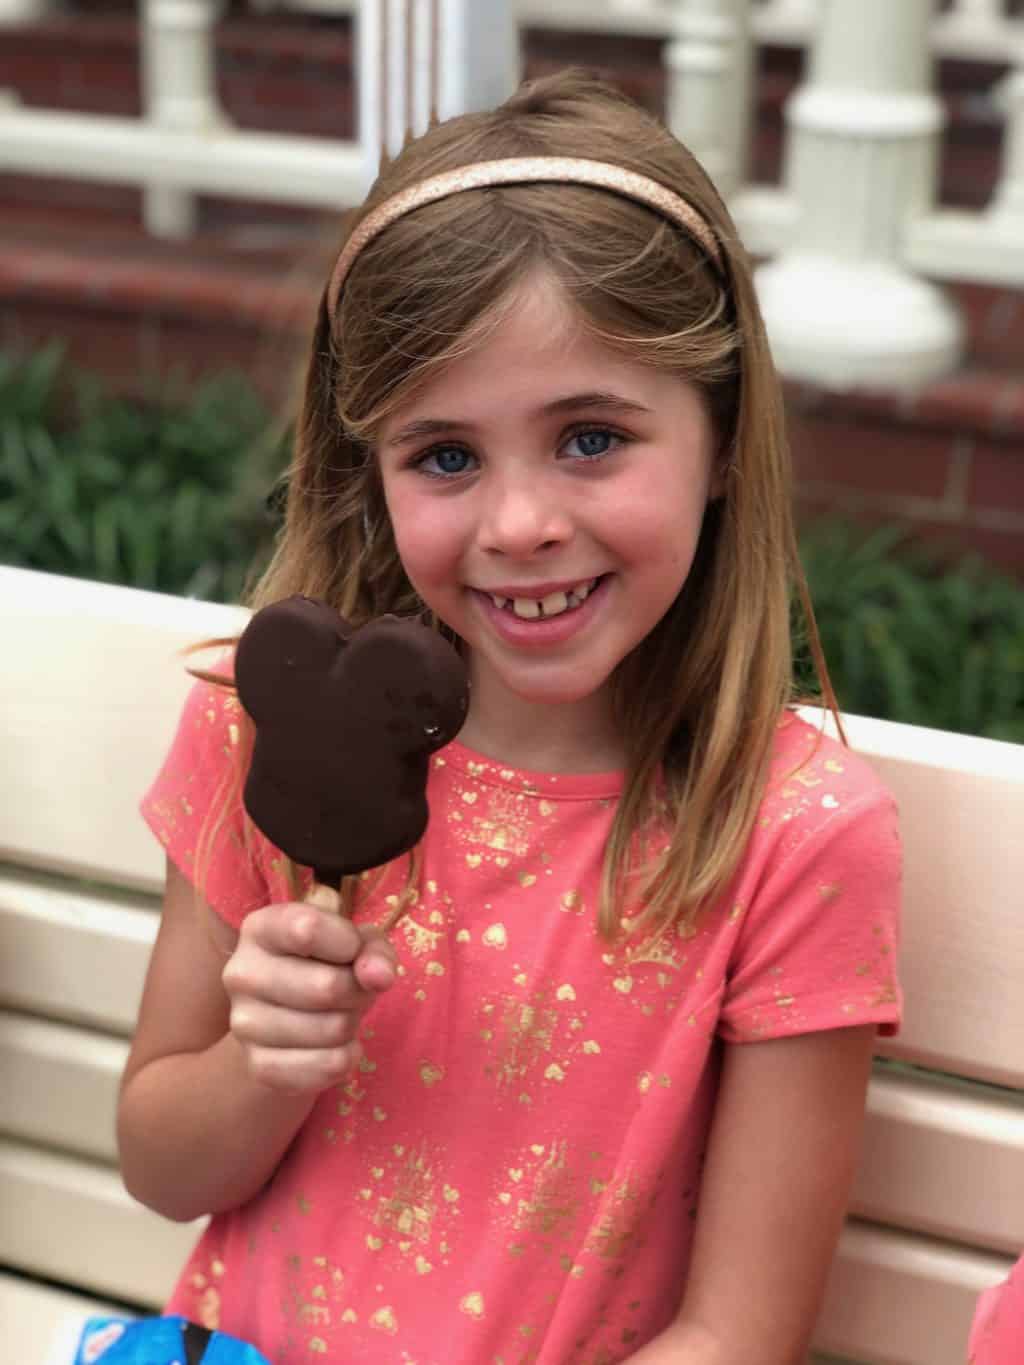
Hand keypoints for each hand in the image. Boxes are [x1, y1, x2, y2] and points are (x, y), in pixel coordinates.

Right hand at [221, 902, 396, 1092]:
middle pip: (327, 987)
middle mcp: (241, 974)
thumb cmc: (325, 964)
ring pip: (334, 1029)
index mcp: (259, 929)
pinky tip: (334, 1045)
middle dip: (358, 991)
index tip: (352, 950)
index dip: (349, 944)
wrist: (286, 1016)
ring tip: (339, 1014)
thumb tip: (380, 977)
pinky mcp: (259, 1066)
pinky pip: (330, 1066)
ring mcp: (244, 1024)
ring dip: (352, 1024)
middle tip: (353, 990)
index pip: (308, 929)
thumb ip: (372, 950)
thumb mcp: (353, 942)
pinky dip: (347, 1057)